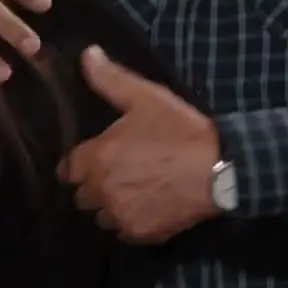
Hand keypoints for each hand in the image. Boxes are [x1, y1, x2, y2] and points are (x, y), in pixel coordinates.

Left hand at [61, 47, 221, 242]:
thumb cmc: (179, 130)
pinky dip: (132, 221)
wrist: (220, 169)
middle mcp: (101, 191)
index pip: (67, 169)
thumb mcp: (145, 97)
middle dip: (95, 184)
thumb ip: (110, 78)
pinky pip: (124, 231)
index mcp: (96, 158)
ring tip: (134, 189)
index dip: (81, 163)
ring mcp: (121, 215)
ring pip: (102, 216)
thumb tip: (86, 54)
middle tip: (119, 170)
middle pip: (82, 195)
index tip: (97, 157)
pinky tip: (149, 204)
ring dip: (111, 204)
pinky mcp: (141, 233)